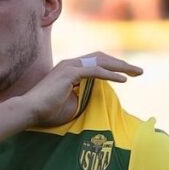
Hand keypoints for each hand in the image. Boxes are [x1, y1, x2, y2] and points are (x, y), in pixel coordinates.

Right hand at [17, 52, 142, 127]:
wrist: (29, 111)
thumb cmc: (47, 111)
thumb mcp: (71, 103)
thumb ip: (84, 96)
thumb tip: (98, 98)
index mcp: (70, 69)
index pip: (95, 62)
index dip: (112, 66)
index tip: (127, 74)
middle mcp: (70, 64)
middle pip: (102, 58)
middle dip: (121, 63)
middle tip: (138, 71)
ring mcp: (70, 66)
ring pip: (101, 61)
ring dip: (121, 66)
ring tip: (136, 72)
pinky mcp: (70, 73)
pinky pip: (95, 71)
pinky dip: (111, 74)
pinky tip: (124, 80)